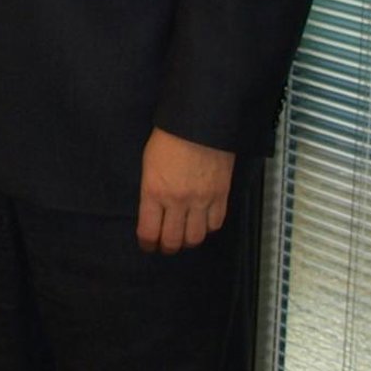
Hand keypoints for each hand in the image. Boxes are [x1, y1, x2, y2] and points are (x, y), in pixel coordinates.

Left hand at [136, 128, 234, 254]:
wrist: (201, 123)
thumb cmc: (168, 138)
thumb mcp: (149, 165)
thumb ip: (152, 191)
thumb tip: (155, 210)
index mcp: (154, 192)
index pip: (149, 232)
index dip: (148, 244)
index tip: (148, 245)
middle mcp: (177, 202)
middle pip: (174, 240)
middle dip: (168, 247)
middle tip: (166, 246)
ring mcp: (202, 200)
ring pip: (196, 237)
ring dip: (189, 241)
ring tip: (185, 237)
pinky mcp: (222, 195)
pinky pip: (216, 223)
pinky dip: (209, 228)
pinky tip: (203, 224)